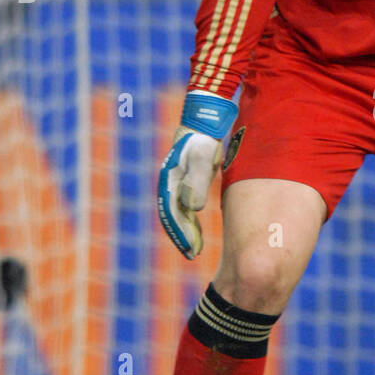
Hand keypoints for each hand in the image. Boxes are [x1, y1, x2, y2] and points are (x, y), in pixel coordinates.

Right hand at [157, 91, 238, 258]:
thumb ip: (197, 180)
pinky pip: (183, 206)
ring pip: (177, 213)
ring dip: (184, 231)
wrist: (204, 120)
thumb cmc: (204, 138)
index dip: (181, 233)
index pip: (172, 213)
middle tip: (192, 254)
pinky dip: (188, 220)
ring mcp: (176, 181)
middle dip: (181, 236)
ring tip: (194, 248)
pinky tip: (195, 230)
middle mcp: (170, 183)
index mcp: (170, 180)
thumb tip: (193, 208)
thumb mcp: (201, 157)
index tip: (191, 250)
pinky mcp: (185, 180)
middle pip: (172, 216)